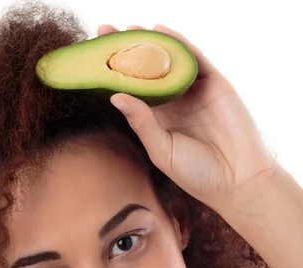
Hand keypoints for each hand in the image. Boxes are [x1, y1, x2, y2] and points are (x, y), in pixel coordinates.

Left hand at [98, 24, 277, 210]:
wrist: (237, 180)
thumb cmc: (196, 174)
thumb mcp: (162, 150)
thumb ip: (142, 123)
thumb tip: (115, 96)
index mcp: (158, 121)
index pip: (133, 92)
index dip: (115, 74)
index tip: (93, 59)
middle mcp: (174, 103)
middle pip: (147, 71)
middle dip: (127, 51)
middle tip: (105, 31)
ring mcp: (194, 92)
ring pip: (169, 61)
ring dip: (150, 42)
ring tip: (129, 27)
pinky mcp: (214, 84)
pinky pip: (194, 59)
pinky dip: (179, 43)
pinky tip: (161, 30)